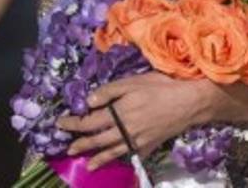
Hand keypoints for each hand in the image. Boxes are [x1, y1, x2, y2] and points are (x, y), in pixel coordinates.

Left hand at [56, 72, 211, 169]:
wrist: (187, 103)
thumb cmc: (159, 87)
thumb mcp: (132, 82)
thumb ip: (109, 92)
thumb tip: (88, 102)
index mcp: (117, 113)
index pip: (89, 121)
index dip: (73, 123)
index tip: (60, 123)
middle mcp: (123, 131)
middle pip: (97, 140)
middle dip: (81, 143)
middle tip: (68, 148)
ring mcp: (136, 141)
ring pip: (112, 152)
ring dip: (97, 158)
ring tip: (86, 163)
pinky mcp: (148, 146)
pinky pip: (131, 156)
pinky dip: (121, 160)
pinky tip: (117, 162)